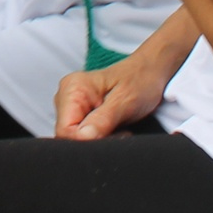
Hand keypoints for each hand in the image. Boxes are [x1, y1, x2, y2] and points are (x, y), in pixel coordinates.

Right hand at [53, 47, 172, 140]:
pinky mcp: (79, 111)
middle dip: (94, 140)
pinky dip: (98, 136)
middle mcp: (66, 95)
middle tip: (120, 131)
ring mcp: (71, 103)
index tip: (113, 134)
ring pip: (75, 136)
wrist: (147, 72)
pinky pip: (81, 133)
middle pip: (68, 134)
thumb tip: (84, 137)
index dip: (88, 140)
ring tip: (118, 128)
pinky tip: (112, 128)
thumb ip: (103, 120)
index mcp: (73, 89)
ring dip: (98, 139)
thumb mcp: (125, 102)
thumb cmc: (139, 81)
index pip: (65, 130)